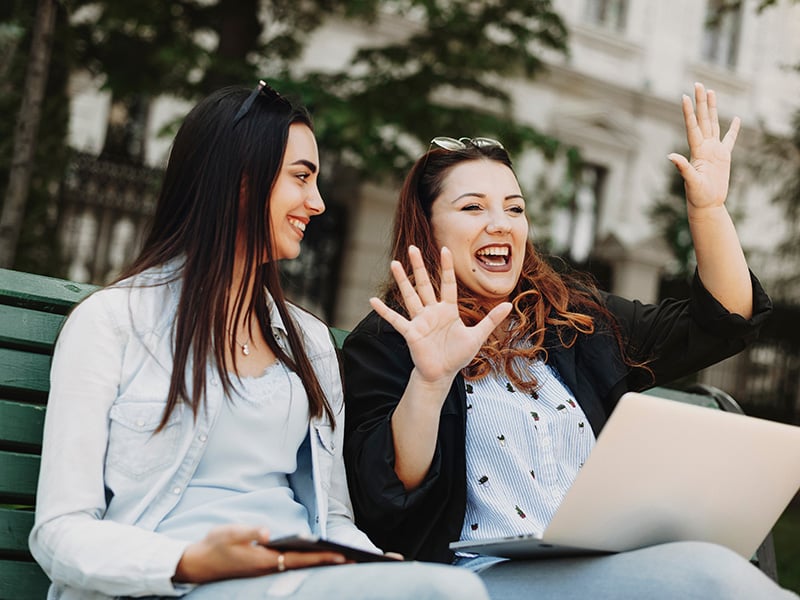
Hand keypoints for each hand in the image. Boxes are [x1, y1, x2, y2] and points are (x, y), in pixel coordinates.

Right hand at [173, 525, 345, 582]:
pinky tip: (318, 559)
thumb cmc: (215, 545)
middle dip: (328, 563)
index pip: (300, 559)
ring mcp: (268, 571)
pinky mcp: (265, 569)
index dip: (321, 557)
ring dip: (320, 564)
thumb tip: (268, 532)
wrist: (198, 563)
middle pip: (305, 566)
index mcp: (265, 560)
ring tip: (343, 559)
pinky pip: (292, 567)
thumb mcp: (229, 532)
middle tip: (353, 560)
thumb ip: (250, 531)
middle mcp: (269, 569)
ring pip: (300, 568)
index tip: (341, 556)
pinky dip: (308, 563)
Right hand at [369, 246, 511, 386]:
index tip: (444, 250)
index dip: (446, 267)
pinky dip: (384, 311)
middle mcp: (432, 312)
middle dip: (419, 266)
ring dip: (401, 280)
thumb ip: (491, 320)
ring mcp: (420, 321)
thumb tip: (509, 305)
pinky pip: (396, 320)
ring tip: (394, 264)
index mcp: (448, 310)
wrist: (442, 374)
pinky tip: (372, 300)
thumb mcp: (477, 336)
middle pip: (424, 284)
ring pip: (410, 296)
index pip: (447, 284)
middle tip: (412, 248)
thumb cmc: (457, 356)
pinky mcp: (411, 333)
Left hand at [668, 82, 739, 210]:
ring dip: (712, 108)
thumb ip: (682, 168)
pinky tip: (735, 118)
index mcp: (696, 150)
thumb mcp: (690, 181)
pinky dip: (733, 129)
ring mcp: (714, 150)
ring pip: (714, 123)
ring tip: (711, 92)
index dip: (688, 112)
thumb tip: (670, 157)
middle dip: (701, 102)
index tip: (684, 96)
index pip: (692, 126)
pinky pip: (729, 139)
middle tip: (699, 83)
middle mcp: (704, 147)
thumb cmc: (697, 196)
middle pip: (703, 119)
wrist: (707, 204)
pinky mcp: (723, 157)